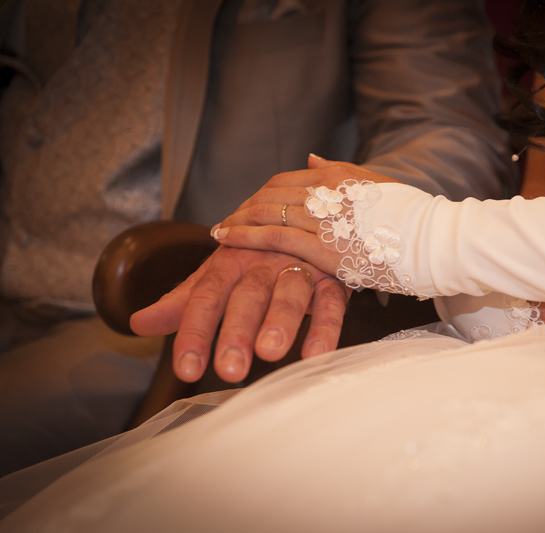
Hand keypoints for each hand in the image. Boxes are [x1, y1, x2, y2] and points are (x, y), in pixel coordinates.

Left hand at [130, 246, 348, 382]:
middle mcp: (263, 262)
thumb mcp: (219, 275)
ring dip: (281, 321)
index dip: (196, 331)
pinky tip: (316, 355)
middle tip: (229, 369)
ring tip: (270, 353)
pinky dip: (326, 327)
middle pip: (248, 295)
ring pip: (290, 293)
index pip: (206, 296)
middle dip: (237, 331)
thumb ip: (183, 302)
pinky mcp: (333, 278)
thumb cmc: (257, 256)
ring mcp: (300, 267)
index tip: (187, 369)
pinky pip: (332, 302)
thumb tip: (136, 325)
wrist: (304, 218)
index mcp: (230, 261)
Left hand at [209, 155, 401, 279]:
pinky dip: (245, 236)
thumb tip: (311, 157)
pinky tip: (225, 239)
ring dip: (237, 221)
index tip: (247, 207)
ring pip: (265, 211)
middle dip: (244, 207)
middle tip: (227, 221)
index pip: (286, 180)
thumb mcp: (378, 185)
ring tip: (219, 231)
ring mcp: (324, 217)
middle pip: (270, 194)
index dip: (261, 194)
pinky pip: (273, 236)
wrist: (438, 242)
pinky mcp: (324, 246)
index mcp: (340, 176)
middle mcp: (327, 190)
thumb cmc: (415, 220)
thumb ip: (341, 172)